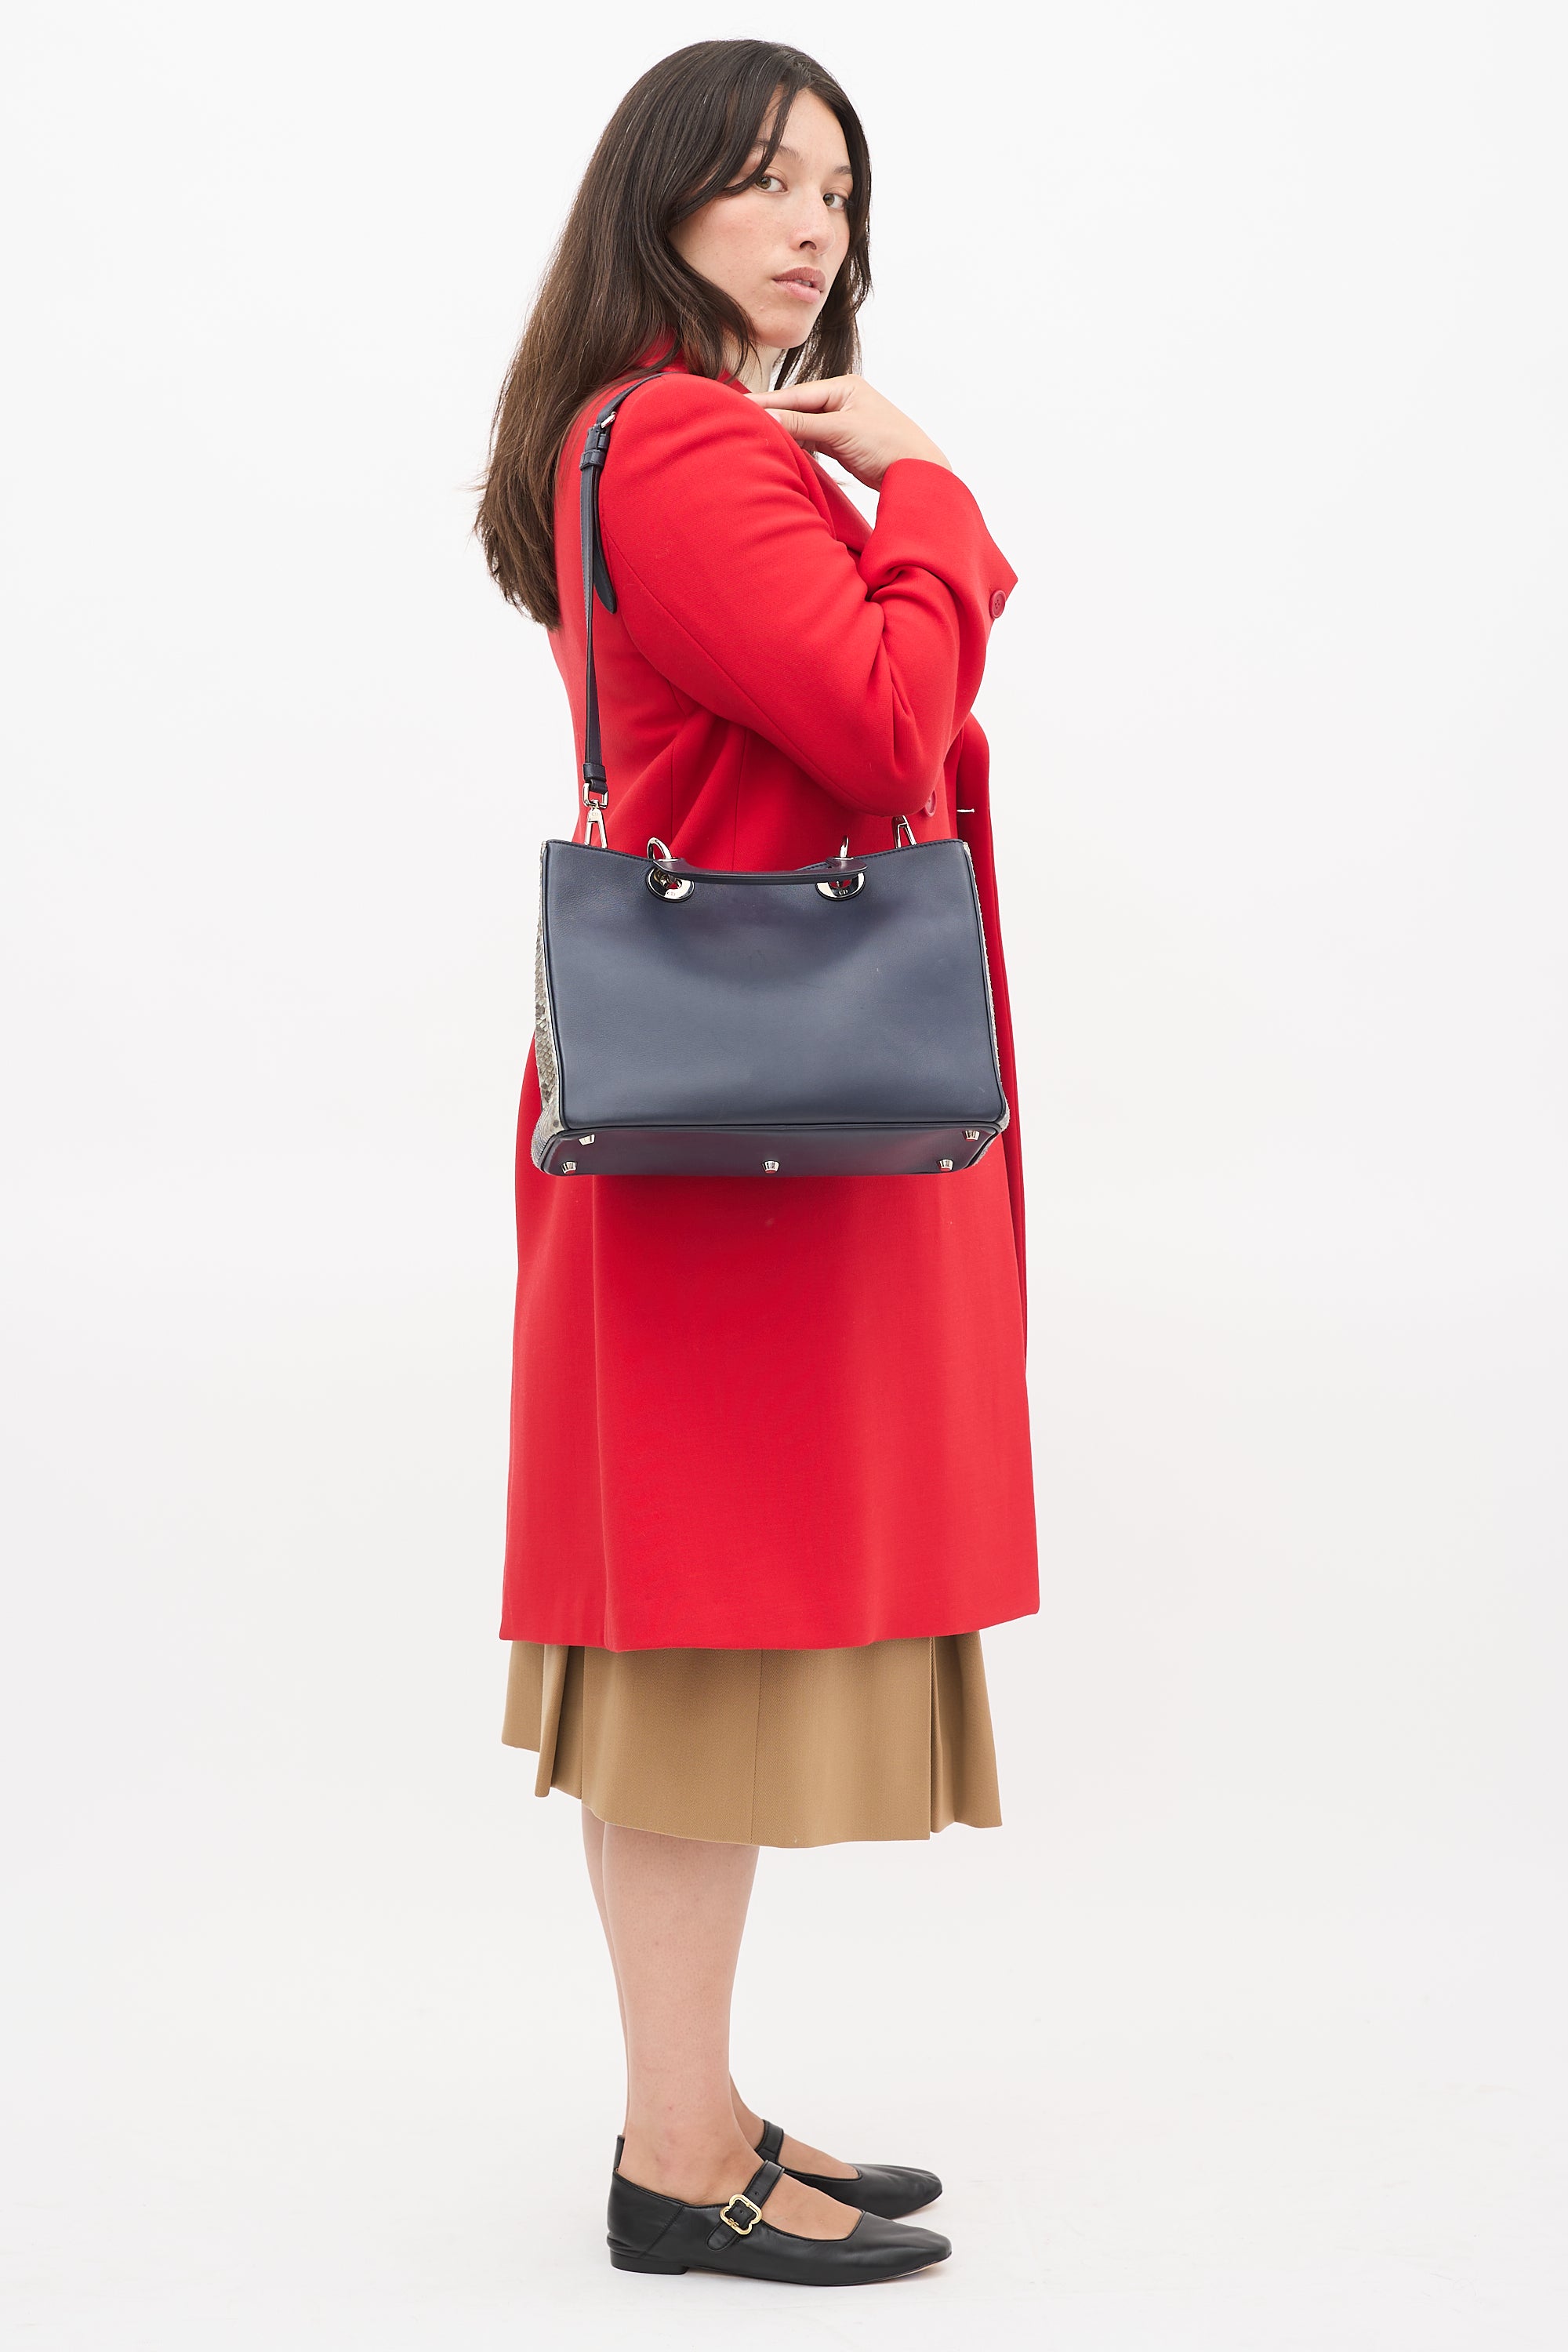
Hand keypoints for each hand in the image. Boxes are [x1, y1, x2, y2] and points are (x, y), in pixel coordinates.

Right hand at [746, 375, 949, 490]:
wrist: (919, 474)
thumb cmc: (889, 445)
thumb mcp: (841, 431)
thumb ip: (803, 425)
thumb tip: (767, 419)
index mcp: (843, 387)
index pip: (795, 395)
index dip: (767, 403)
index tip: (739, 406)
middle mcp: (841, 401)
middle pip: (796, 409)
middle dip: (771, 417)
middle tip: (738, 422)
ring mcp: (841, 423)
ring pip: (802, 427)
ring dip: (782, 435)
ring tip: (754, 439)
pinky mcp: (842, 445)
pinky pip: (811, 443)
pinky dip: (797, 448)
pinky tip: (780, 452)